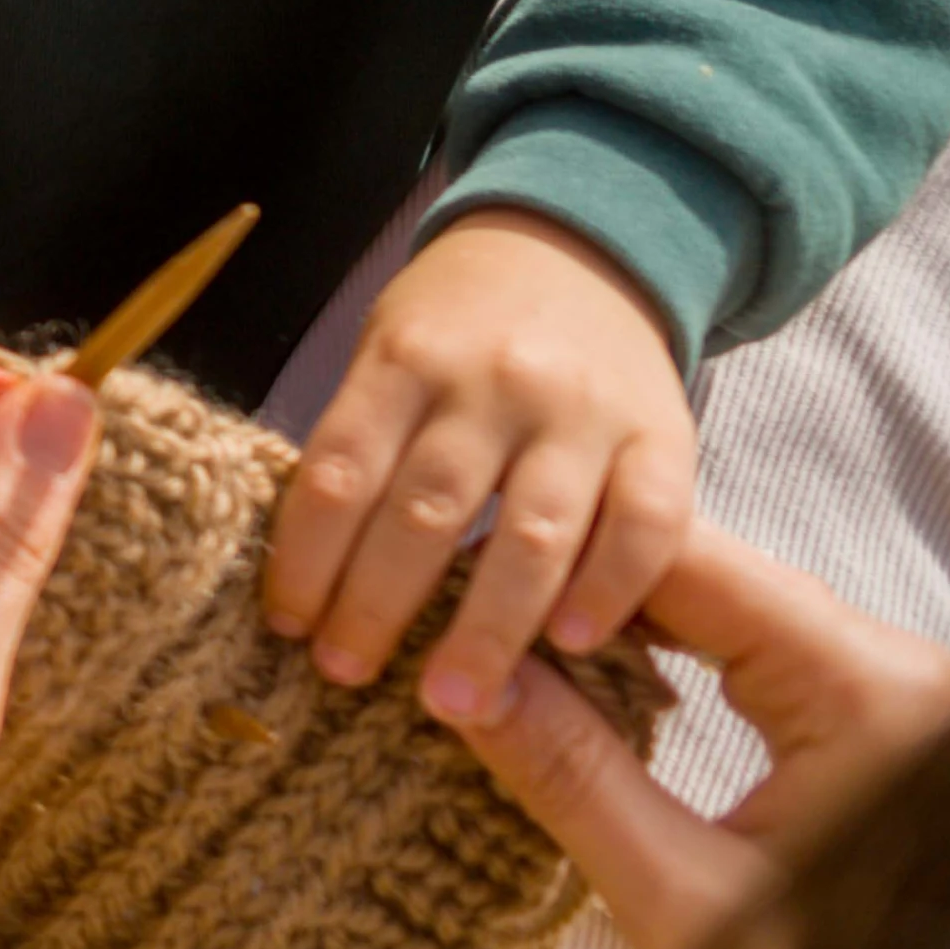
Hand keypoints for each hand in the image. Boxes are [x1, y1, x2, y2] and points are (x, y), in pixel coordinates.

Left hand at [264, 206, 695, 722]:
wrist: (578, 247)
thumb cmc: (457, 325)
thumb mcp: (387, 350)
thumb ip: (361, 442)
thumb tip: (308, 576)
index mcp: (405, 359)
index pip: (337, 471)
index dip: (305, 557)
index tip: (285, 627)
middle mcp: (491, 383)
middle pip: (425, 510)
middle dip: (379, 605)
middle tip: (346, 676)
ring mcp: (582, 411)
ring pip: (533, 532)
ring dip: (490, 627)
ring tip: (454, 702)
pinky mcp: (664, 436)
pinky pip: (646, 523)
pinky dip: (613, 588)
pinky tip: (576, 645)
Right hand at [449, 522, 949, 948]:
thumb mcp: (679, 900)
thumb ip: (572, 779)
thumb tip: (458, 683)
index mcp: (869, 689)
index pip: (686, 564)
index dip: (558, 567)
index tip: (451, 591)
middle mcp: (891, 663)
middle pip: (703, 573)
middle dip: (573, 589)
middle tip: (454, 612)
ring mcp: (884, 686)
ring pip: (717, 604)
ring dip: (606, 621)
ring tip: (497, 642)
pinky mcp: (867, 716)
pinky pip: (741, 648)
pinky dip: (656, 653)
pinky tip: (577, 671)